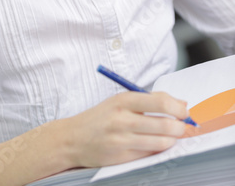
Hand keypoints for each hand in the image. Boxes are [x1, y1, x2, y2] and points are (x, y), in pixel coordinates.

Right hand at [66, 91, 187, 167]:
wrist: (73, 138)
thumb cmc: (100, 117)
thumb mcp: (120, 101)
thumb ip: (149, 100)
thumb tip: (181, 104)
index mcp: (123, 100)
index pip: (160, 101)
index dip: (178, 107)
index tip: (184, 111)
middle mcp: (122, 119)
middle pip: (164, 124)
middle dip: (180, 127)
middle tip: (183, 126)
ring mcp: (122, 140)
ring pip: (161, 142)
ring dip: (172, 140)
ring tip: (172, 136)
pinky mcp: (121, 157)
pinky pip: (150, 155)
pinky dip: (158, 150)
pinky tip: (157, 145)